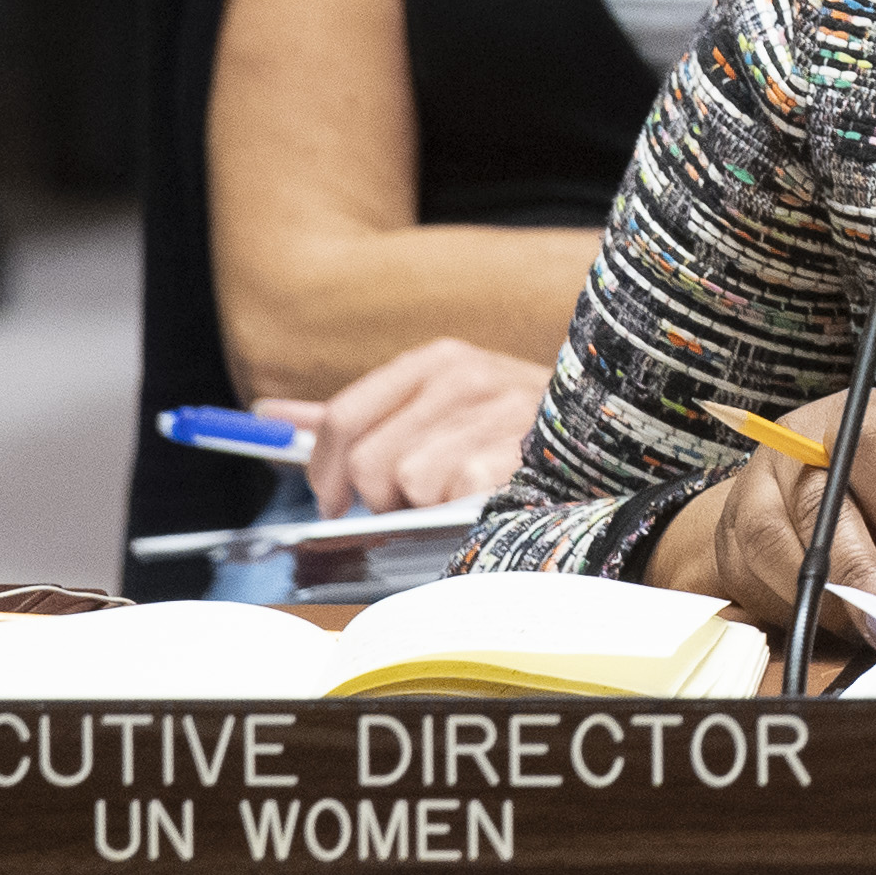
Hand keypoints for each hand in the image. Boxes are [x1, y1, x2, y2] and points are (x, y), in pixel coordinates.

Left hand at [263, 338, 547, 515]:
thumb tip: (271, 415)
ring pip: (408, 485)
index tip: (332, 501)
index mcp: (437, 361)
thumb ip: (358, 412)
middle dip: (381, 498)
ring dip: (429, 506)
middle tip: (411, 504)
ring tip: (461, 496)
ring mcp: (494, 411)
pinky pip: (451, 499)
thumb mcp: (436, 406)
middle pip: (367, 462)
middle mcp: (464, 376)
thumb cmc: (508, 432)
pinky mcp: (517, 451)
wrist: (604, 436)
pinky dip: (463, 512)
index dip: (324, 470)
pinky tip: (487, 498)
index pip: (343, 418)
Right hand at [650, 386, 875, 641]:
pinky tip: (824, 614)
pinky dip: (789, 606)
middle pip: (815, 500)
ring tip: (859, 622)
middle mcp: (798, 443)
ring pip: (771, 542)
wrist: (815, 506)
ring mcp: (754, 484)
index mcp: (860, 421)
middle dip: (855, 570)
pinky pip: (748, 575)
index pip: (868, 443)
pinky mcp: (728, 530)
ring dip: (818, 596)